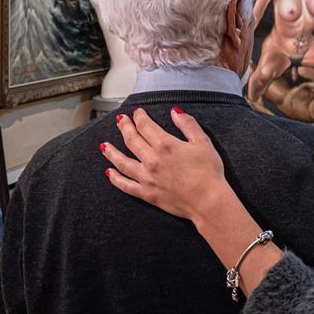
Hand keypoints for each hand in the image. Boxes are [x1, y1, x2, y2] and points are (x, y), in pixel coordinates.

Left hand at [103, 107, 230, 222]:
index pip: (146, 126)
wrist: (208, 201)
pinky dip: (115, 178)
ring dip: (112, 152)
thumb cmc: (209, 173)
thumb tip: (175, 111)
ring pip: (122, 162)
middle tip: (120, 120)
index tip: (137, 113)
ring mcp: (147, 178)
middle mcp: (152, 160)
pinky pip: (125, 185)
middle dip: (125, 127)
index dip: (140, 117)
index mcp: (165, 145)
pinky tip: (109, 173)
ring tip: (104, 145)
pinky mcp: (146, 193)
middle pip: (132, 140)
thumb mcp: (203, 143)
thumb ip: (188, 125)